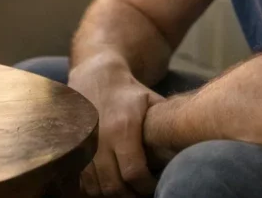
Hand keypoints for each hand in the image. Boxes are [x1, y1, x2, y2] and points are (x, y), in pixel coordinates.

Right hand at [68, 55, 164, 195]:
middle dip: (130, 195)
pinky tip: (109, 181)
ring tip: (127, 188)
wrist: (95, 75)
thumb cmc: (129, 92)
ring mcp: (83, 144)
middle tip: (141, 190)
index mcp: (122, 128)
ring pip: (96, 186)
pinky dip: (96, 187)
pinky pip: (82, 180)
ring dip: (113, 193)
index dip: (146, 187)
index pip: (134, 173)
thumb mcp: (153, 101)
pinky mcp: (72, 148)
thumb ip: (168, 124)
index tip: (155, 185)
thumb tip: (189, 147)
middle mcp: (100, 138)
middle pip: (114, 186)